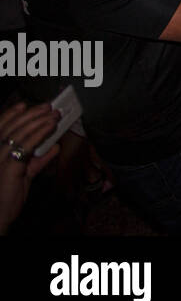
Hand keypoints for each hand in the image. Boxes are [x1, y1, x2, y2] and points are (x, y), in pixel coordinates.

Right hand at [0, 101, 60, 233]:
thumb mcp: (24, 175)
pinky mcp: (9, 167)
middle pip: (11, 127)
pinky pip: (25, 146)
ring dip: (39, 122)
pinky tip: (50, 129)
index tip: (25, 104)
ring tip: (54, 115)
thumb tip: (54, 147)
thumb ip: (37, 160)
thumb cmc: (8, 196)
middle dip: (31, 114)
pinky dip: (39, 135)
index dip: (11, 114)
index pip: (1, 128)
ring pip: (19, 134)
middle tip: (48, 107)